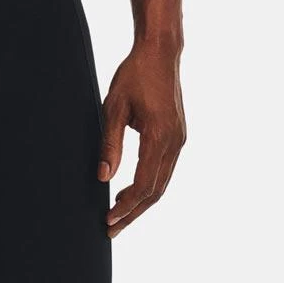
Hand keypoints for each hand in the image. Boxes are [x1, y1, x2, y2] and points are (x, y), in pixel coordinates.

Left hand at [98, 43, 186, 238]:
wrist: (160, 52)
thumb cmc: (134, 76)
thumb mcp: (113, 108)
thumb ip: (109, 145)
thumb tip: (103, 178)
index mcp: (159, 137)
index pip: (144, 185)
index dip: (126, 207)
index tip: (108, 219)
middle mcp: (175, 142)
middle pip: (156, 192)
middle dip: (132, 214)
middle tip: (111, 230)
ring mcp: (179, 140)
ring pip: (162, 184)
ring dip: (141, 203)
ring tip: (118, 216)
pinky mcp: (178, 136)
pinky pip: (164, 171)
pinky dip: (149, 187)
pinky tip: (130, 192)